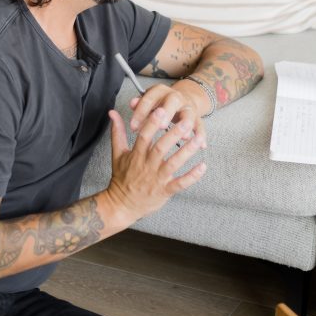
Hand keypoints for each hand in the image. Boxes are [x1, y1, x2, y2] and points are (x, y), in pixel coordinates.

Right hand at [104, 108, 206, 224]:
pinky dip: (192, 176)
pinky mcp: (165, 191)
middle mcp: (147, 166)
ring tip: (199, 139)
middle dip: (174, 134)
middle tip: (186, 121)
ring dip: (187, 151)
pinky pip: (180, 183)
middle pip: (161, 148)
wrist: (121, 205)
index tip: (161, 110)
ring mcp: (157, 179)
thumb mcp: (117, 154)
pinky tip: (203, 166)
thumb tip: (112, 112)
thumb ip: (117, 132)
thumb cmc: (121, 177)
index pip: (144, 136)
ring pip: (173, 164)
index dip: (152, 123)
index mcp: (136, 155)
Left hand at [128, 83, 206, 147]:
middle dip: (167, 113)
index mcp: (160, 91)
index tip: (133, 127)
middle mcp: (176, 97)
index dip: (141, 112)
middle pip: (172, 101)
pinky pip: (201, 126)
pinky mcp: (197, 117)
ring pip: (189, 114)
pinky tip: (202, 146)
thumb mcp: (149, 102)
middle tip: (160, 126)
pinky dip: (201, 136)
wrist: (181, 100)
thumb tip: (132, 103)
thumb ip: (140, 104)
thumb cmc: (160, 105)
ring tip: (184, 137)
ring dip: (187, 125)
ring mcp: (188, 107)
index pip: (149, 98)